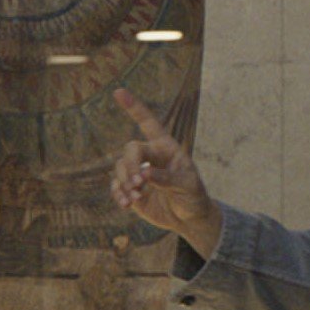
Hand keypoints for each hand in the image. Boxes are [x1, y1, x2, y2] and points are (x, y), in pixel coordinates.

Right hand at [109, 89, 221, 258]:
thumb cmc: (193, 196)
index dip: (134, 107)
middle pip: (130, 150)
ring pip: (119, 168)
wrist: (189, 218)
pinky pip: (116, 186)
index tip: (118, 91)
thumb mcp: (188, 186)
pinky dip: (118, 195)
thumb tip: (145, 174)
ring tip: (136, 197)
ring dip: (124, 182)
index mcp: (166, 148)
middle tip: (138, 183)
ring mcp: (139, 173)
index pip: (148, 123)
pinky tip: (127, 205)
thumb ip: (168, 179)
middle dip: (130, 165)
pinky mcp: (131, 190)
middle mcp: (150, 157)